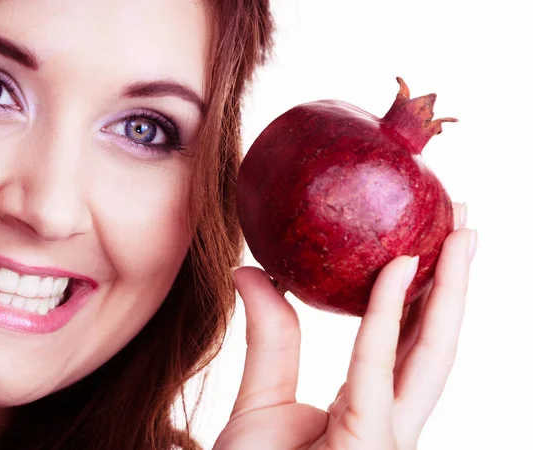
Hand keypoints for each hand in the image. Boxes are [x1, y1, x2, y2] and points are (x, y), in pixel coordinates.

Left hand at [214, 203, 475, 449]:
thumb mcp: (260, 400)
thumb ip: (269, 338)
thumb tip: (253, 270)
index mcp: (368, 408)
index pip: (406, 342)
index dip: (422, 291)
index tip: (423, 239)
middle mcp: (389, 419)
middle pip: (434, 340)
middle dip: (455, 279)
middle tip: (462, 219)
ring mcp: (387, 435)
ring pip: (431, 352)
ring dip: (451, 288)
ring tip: (462, 231)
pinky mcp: (371, 445)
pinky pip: (378, 368)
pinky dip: (389, 315)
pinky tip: (399, 266)